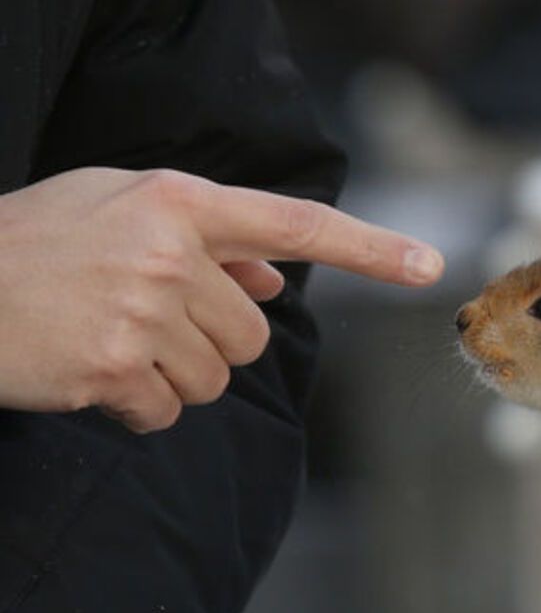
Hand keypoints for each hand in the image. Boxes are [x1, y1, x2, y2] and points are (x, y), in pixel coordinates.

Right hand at [0, 167, 443, 431]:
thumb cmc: (38, 245)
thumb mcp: (118, 211)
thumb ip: (207, 240)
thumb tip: (278, 276)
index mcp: (178, 202)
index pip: (295, 225)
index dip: (369, 248)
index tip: (429, 265)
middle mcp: (171, 251)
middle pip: (253, 334)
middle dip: (210, 342)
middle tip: (142, 322)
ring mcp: (144, 310)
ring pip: (217, 378)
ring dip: (173, 376)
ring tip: (110, 342)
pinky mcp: (116, 367)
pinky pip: (168, 411)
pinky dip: (137, 407)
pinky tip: (90, 374)